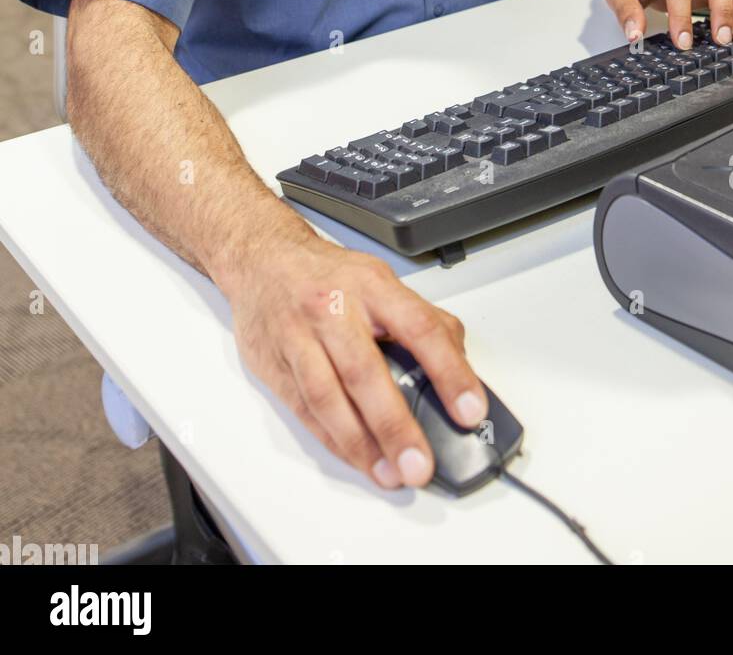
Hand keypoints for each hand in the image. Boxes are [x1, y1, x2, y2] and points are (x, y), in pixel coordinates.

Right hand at [221, 237, 486, 489]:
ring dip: (361, 444)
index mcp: (371, 286)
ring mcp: (299, 338)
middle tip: (420, 463)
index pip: (419, 329)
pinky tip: (357, 457)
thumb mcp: (381, 278)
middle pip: (366, 373)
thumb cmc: (328, 274)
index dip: (449, 372)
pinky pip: (305, 410)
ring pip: (328, 398)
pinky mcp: (275, 365)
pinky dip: (333, 440)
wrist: (263, 259)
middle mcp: (333, 310)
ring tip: (390, 472)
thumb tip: (458, 361)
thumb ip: (420, 317)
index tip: (470, 411)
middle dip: (396, 426)